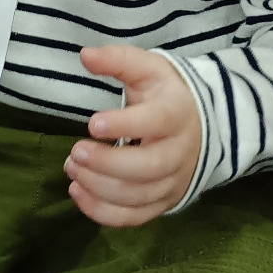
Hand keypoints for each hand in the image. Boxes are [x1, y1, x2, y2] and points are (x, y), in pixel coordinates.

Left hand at [64, 45, 201, 227]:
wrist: (201, 126)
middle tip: (75, 152)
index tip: (92, 123)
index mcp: (176, 114)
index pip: (155, 123)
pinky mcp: (163, 202)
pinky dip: (103, 212)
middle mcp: (179, 152)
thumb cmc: (166, 95)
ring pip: (138, 195)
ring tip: (71, 169)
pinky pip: (134, 217)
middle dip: (107, 164)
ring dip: (99, 187)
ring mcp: (173, 182)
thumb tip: (85, 55)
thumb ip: (118, 60)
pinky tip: (78, 193)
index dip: (124, 126)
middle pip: (147, 167)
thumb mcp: (148, 69)